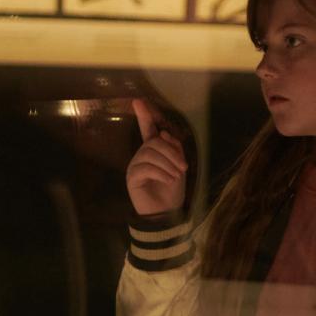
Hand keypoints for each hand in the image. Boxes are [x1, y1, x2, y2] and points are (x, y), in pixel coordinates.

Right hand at [126, 98, 187, 216]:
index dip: (144, 115)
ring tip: (176, 176)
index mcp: (153, 151)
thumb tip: (163, 133)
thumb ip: (174, 149)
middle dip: (171, 152)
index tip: (138, 101)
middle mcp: (141, 155)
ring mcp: (135, 166)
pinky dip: (161, 173)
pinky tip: (168, 180)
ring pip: (151, 153)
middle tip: (183, 167)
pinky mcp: (132, 178)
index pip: (147, 130)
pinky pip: (146, 167)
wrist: (166, 214)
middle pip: (154, 142)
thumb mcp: (179, 166)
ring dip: (168, 163)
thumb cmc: (172, 190)